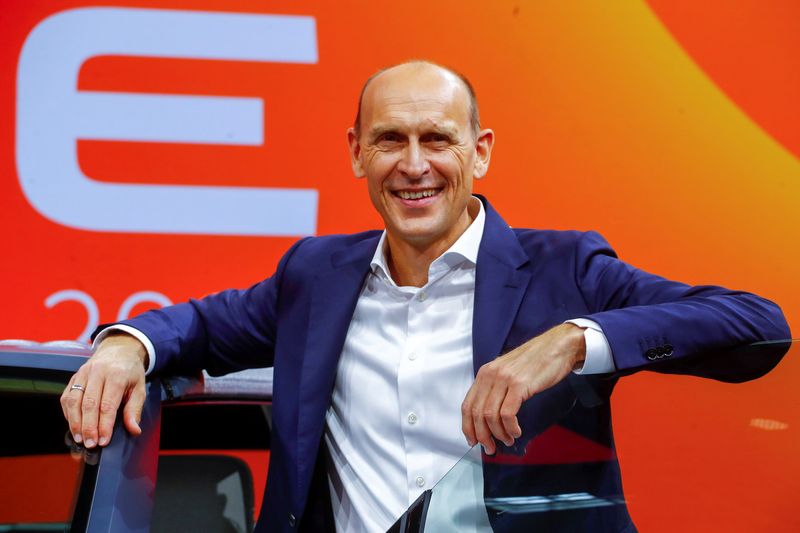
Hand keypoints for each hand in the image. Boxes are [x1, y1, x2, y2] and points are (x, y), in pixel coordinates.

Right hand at [60, 332, 147, 448]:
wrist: (118, 350)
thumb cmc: (130, 371)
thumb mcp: (139, 388)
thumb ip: (135, 409)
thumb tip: (134, 430)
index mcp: (116, 374)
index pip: (107, 404)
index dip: (104, 425)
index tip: (103, 441)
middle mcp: (97, 372)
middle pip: (89, 404)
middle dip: (88, 427)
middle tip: (90, 444)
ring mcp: (83, 373)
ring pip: (73, 401)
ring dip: (75, 423)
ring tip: (80, 438)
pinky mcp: (73, 377)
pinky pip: (66, 397)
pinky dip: (68, 413)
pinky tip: (73, 425)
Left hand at [461, 323, 585, 454]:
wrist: (558, 346)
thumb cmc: (536, 361)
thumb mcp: (508, 371)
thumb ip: (497, 389)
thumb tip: (490, 417)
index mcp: (485, 373)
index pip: (467, 405)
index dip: (468, 427)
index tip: (473, 440)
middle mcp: (491, 375)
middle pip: (477, 413)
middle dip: (482, 435)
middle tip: (490, 448)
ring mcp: (504, 379)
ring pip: (490, 415)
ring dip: (498, 434)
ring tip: (507, 440)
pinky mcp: (519, 384)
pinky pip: (508, 413)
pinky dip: (510, 428)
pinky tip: (516, 432)